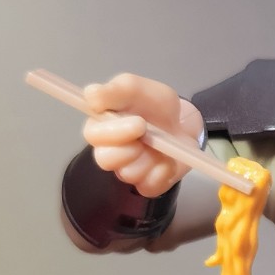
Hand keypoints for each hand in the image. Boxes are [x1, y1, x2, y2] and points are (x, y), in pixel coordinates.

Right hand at [82, 73, 203, 196]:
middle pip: (105, 160)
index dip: (112, 132)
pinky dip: (164, 172)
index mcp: (102, 126)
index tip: (138, 123)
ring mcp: (128, 170)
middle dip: (129, 147)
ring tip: (160, 144)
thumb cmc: (155, 105)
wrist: (183, 123)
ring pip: (128, 174)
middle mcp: (110, 151)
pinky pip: (150, 186)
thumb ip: (116, 89)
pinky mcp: (147, 184)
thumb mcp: (138, 88)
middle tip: (148, 133)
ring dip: (149, 157)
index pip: (92, 135)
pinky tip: (169, 159)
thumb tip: (91, 95)